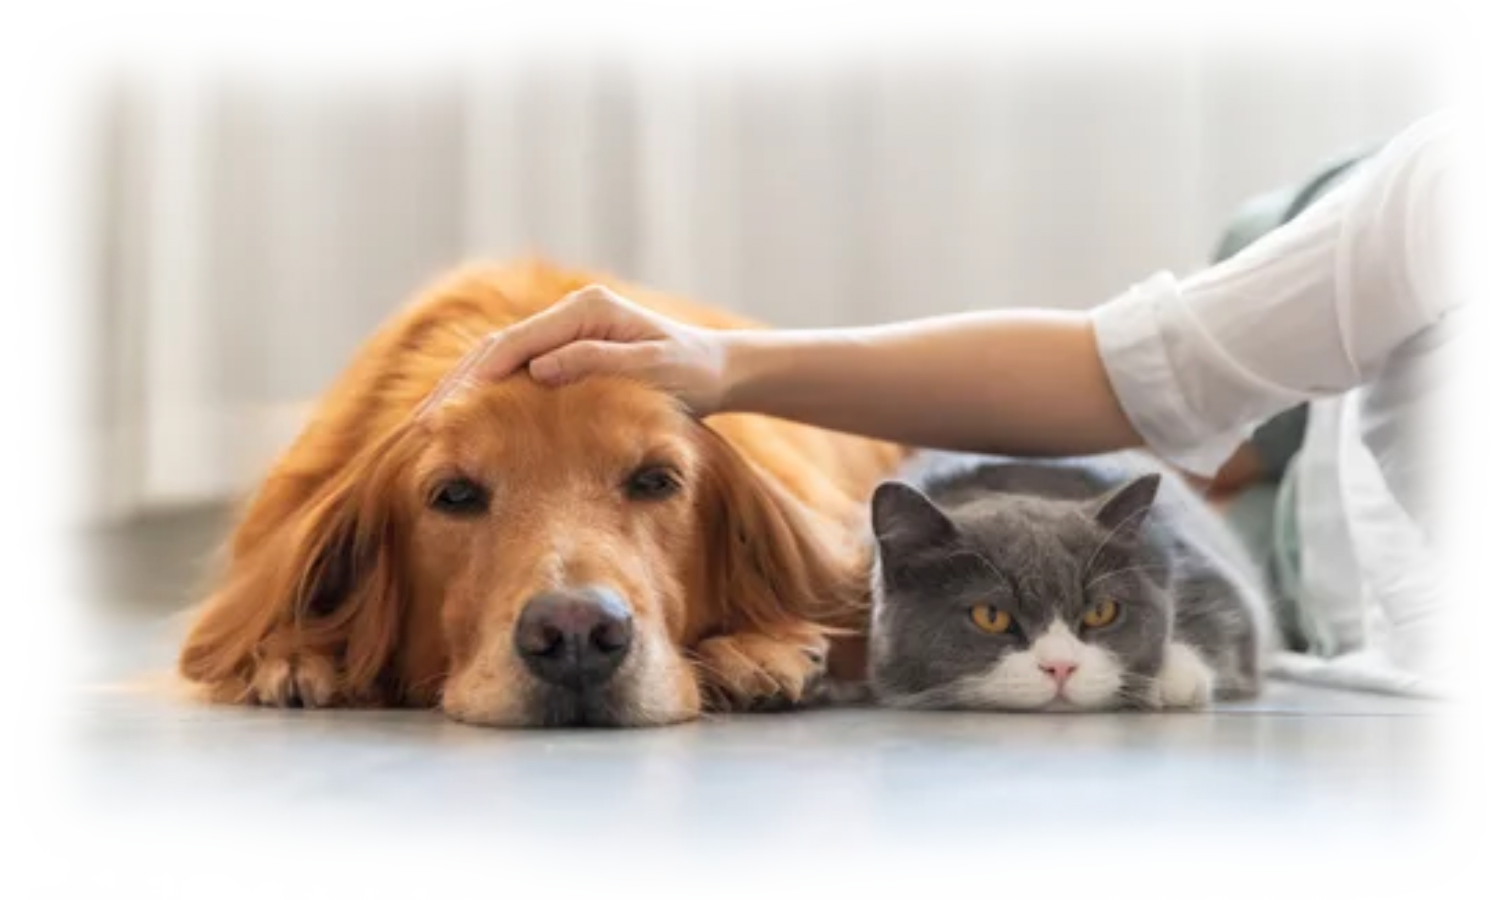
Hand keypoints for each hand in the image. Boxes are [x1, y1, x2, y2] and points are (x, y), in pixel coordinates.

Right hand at [419, 284, 732, 416]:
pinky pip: (519, 370)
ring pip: (502, 357)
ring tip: (431, 424)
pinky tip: (468, 419)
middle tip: (423, 423)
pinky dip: (490, 392)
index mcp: (588, 310)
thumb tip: (540, 369)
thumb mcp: (654, 368)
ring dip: (466, 388)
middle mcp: (572, 313)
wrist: (716, 370)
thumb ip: (600, 362)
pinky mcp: (569, 349)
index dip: (479, 376)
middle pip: (499, 347)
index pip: (517, 342)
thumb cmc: (691, 372)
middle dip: (458, 384)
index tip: (450, 408)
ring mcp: (567, 329)